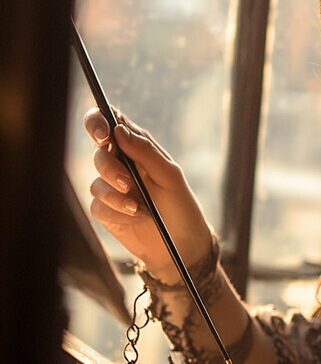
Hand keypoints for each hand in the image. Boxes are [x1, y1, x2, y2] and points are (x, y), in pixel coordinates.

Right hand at [84, 109, 212, 281]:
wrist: (182, 242)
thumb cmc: (180, 203)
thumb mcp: (170, 175)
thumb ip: (145, 151)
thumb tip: (118, 129)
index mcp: (137, 149)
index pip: (108, 123)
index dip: (97, 121)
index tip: (103, 134)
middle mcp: (121, 165)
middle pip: (98, 155)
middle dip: (109, 168)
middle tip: (128, 183)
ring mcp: (112, 189)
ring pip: (96, 183)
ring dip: (116, 196)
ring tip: (139, 208)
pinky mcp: (106, 211)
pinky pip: (98, 207)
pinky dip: (118, 213)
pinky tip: (138, 217)